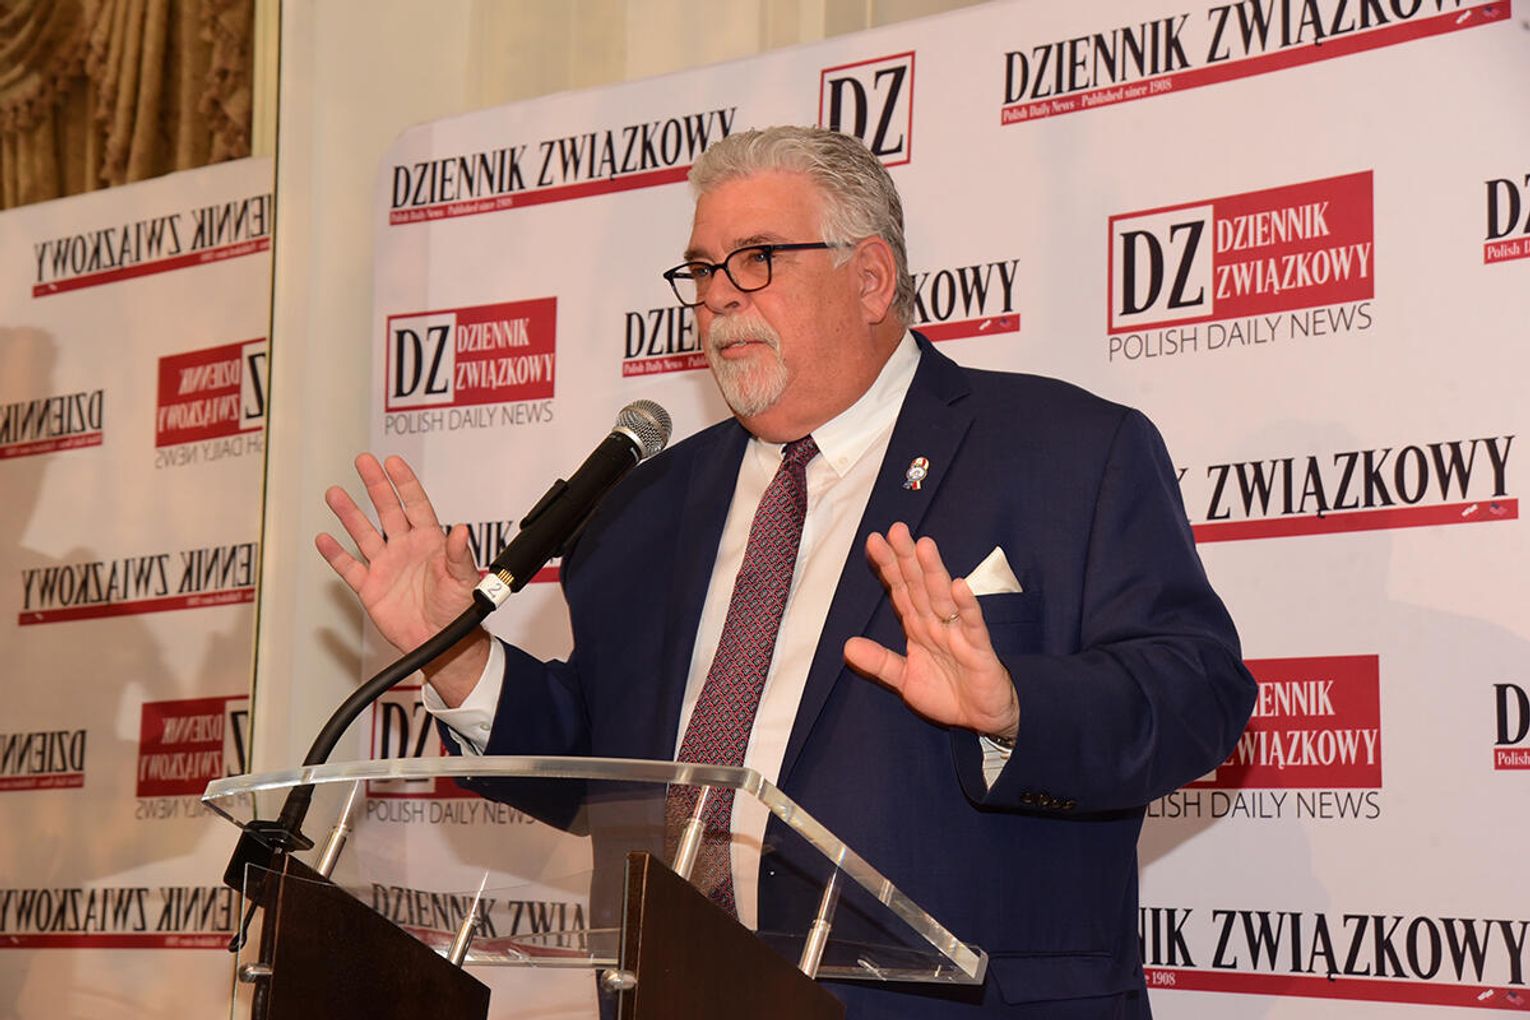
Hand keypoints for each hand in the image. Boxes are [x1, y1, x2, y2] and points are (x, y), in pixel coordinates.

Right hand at [315, 454, 488, 703]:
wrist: (441, 642)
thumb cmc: (458, 610)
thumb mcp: (463, 580)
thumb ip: (459, 555)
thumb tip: (461, 529)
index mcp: (430, 542)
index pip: (415, 505)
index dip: (404, 484)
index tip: (393, 462)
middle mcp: (405, 549)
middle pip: (386, 510)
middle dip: (375, 485)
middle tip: (363, 462)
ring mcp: (386, 566)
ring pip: (363, 534)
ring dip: (349, 514)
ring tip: (334, 493)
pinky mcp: (370, 587)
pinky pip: (349, 567)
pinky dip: (335, 554)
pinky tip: (324, 538)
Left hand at [843, 523, 1019, 740]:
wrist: (981, 720)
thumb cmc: (948, 693)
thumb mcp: (905, 680)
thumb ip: (879, 662)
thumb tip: (848, 647)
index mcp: (919, 626)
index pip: (901, 590)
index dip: (889, 566)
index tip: (874, 541)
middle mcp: (937, 623)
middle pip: (920, 585)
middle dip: (908, 558)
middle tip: (896, 530)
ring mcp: (958, 633)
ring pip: (943, 597)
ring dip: (934, 572)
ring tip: (924, 547)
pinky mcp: (978, 649)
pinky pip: (972, 624)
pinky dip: (966, 606)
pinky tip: (959, 586)